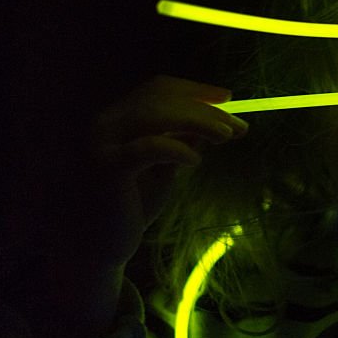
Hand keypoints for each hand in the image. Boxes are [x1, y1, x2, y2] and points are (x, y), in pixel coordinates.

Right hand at [83, 75, 247, 268]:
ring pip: (155, 115)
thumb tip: (215, 120)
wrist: (98, 249)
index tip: (228, 98)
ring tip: (226, 136)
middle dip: (205, 109)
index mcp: (118, 118)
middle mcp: (105, 124)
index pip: (157, 88)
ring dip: (198, 121)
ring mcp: (102, 142)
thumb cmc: (132, 206)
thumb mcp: (164, 169)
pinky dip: (177, 148)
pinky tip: (195, 159)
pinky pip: (149, 146)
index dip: (194, 90)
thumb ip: (181, 142)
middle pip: (161, 99)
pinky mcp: (106, 167)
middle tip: (239, 126)